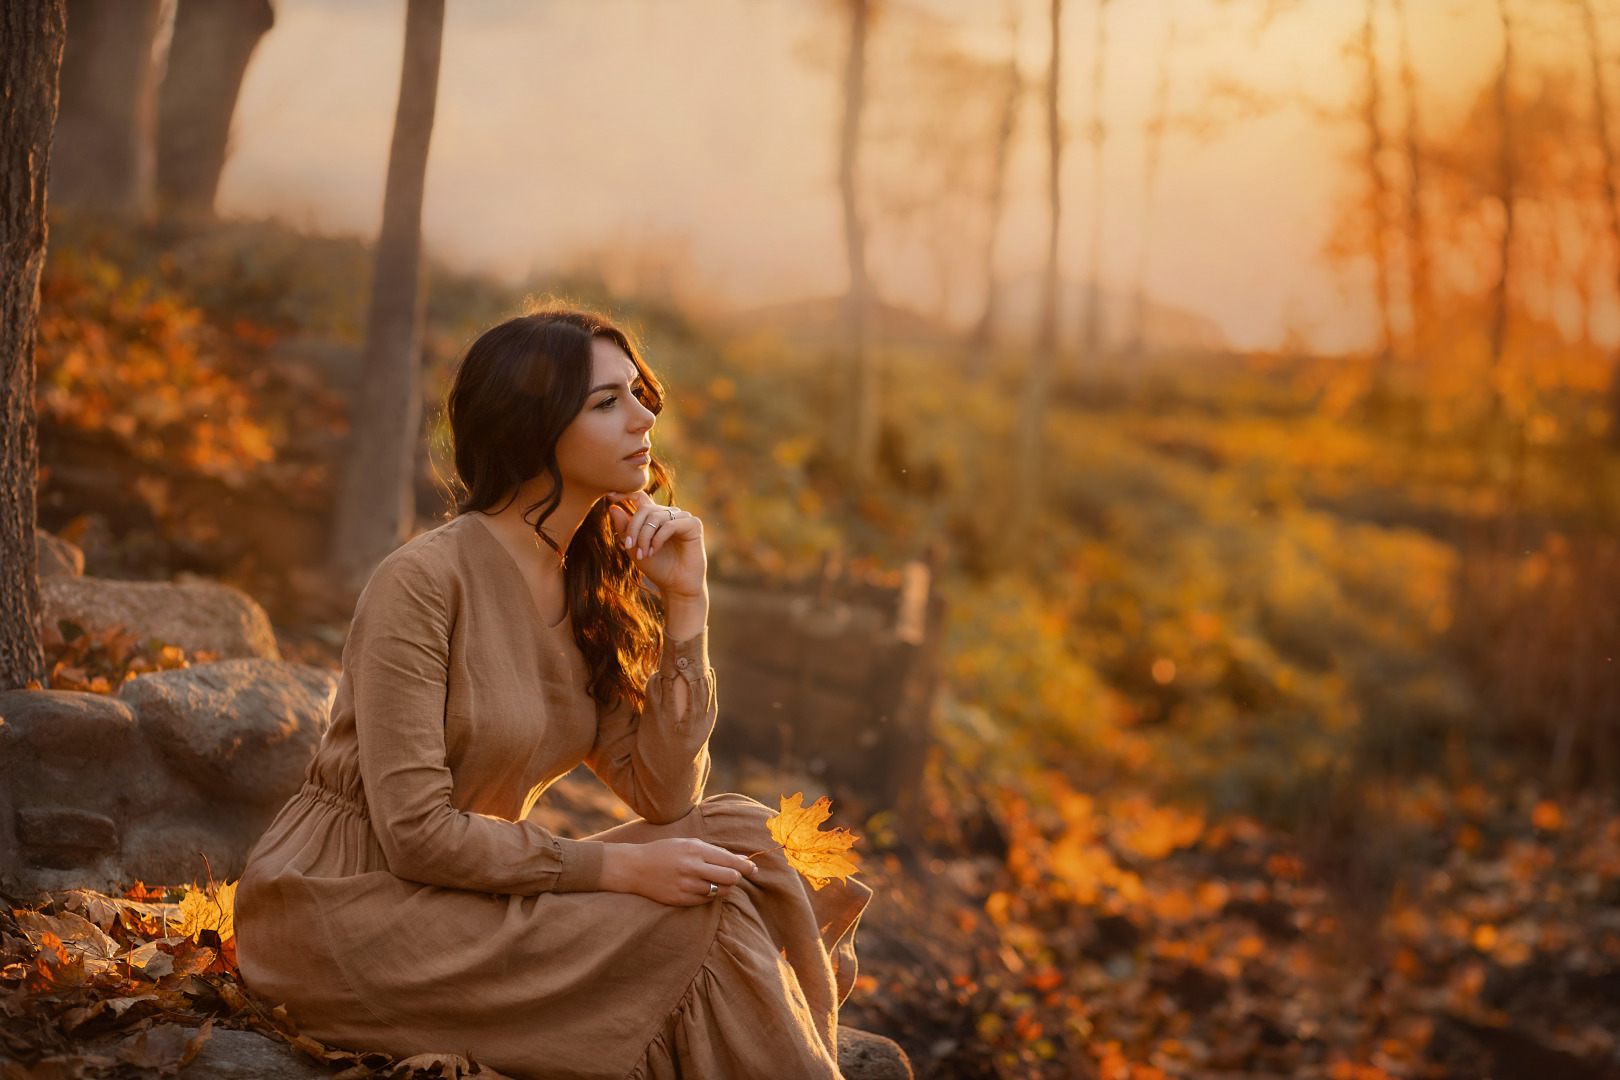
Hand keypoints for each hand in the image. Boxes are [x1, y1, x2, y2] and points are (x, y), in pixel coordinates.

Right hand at [600, 838, 757, 905]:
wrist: (635, 867)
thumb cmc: (665, 851)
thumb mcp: (689, 843)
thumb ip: (715, 851)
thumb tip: (742, 860)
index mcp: (695, 849)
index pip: (730, 860)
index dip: (746, 867)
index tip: (754, 869)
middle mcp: (692, 867)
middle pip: (730, 878)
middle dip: (737, 877)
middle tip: (736, 876)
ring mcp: (686, 885)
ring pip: (719, 892)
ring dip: (723, 887)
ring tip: (717, 881)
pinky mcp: (681, 900)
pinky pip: (706, 900)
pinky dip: (709, 895)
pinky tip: (703, 887)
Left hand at [606, 490, 705, 599]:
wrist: (675, 585)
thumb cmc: (656, 567)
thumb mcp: (634, 548)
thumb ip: (625, 529)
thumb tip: (613, 508)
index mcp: (654, 517)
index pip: (640, 496)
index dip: (625, 493)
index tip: (610, 497)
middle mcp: (669, 514)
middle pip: (645, 509)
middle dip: (634, 528)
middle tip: (630, 547)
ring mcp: (682, 518)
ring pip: (656, 517)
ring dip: (645, 537)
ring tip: (643, 554)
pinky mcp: (693, 524)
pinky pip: (670, 525)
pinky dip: (658, 539)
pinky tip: (654, 551)